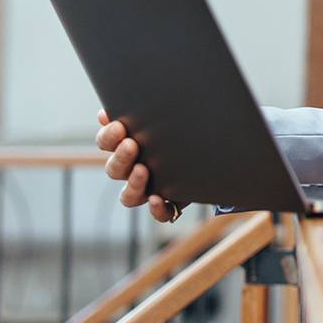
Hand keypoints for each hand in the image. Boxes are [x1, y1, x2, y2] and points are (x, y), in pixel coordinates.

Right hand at [95, 109, 184, 223]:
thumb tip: (112, 108)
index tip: (119, 125)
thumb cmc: (183, 126)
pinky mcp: (170, 203)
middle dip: (120, 157)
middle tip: (131, 144)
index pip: (106, 143)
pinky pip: (160, 214)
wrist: (215, 152)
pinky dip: (157, 209)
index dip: (108, 137)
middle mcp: (133, 169)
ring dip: (132, 184)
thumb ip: (144, 109)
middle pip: (113, 170)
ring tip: (143, 170)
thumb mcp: (167, 113)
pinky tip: (159, 199)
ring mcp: (150, 188)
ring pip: (129, 196)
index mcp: (127, 145)